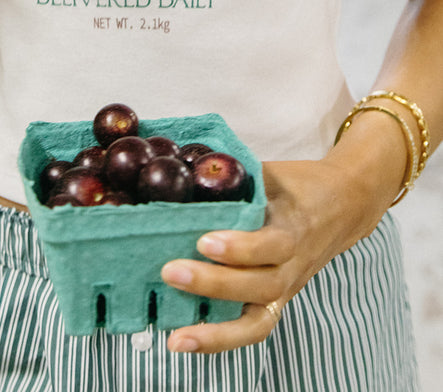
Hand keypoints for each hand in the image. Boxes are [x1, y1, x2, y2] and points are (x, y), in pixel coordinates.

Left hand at [160, 152, 397, 353]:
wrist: (344, 203)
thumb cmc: (299, 184)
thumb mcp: (271, 173)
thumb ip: (235, 177)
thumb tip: (185, 174)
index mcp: (293, 227)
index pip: (271, 246)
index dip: (240, 248)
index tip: (204, 241)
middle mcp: (292, 264)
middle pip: (261, 286)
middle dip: (214, 284)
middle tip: (171, 272)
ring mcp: (287, 287)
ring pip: (259, 319)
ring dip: (216, 332)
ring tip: (176, 338)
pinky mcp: (278, 300)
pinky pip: (254, 328)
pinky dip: (223, 340)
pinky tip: (187, 342)